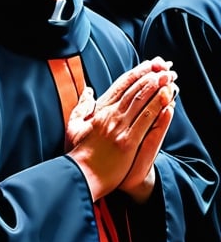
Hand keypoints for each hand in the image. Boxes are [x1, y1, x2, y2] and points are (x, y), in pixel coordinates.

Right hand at [66, 57, 176, 201]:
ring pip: (142, 102)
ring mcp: (120, 129)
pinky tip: (166, 99)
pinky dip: (157, 108)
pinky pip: (146, 121)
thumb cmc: (77, 154)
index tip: (148, 65)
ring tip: (167, 77)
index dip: (135, 74)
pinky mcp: (128, 142)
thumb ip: (82, 107)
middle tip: (163, 67)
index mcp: (99, 112)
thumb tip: (89, 91)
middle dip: (150, 77)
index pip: (120, 87)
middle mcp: (110, 117)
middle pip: (134, 91)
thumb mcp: (74, 126)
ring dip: (156, 88)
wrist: (80, 176)